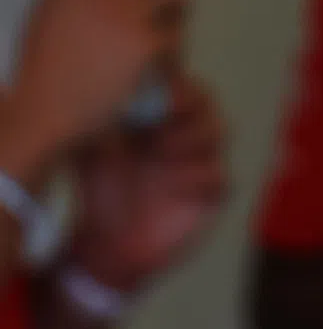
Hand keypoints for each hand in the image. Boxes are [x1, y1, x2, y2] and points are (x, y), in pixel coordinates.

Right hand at [0, 0, 185, 179]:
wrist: (44, 110)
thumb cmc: (48, 62)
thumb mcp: (56, 6)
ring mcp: (131, 16)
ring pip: (179, 0)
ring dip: (172, 16)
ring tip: (145, 39)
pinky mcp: (149, 46)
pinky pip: (176, 39)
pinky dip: (168, 54)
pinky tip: (147, 69)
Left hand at [66, 73, 225, 292]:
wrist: (108, 242)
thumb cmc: (101, 189)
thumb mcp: (94, 148)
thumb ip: (106, 117)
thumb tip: (109, 86)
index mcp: (160, 118)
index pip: (181, 87)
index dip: (174, 85)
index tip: (156, 93)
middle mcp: (185, 135)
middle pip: (206, 104)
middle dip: (187, 107)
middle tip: (161, 118)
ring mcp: (200, 162)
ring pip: (220, 132)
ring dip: (193, 137)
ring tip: (162, 152)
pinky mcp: (211, 194)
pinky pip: (222, 177)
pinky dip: (199, 178)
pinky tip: (173, 187)